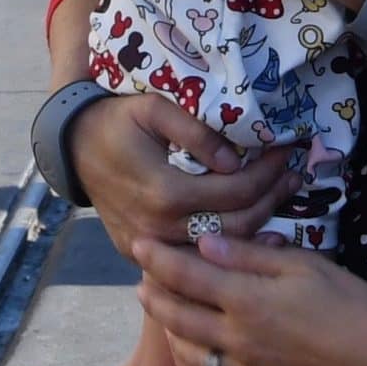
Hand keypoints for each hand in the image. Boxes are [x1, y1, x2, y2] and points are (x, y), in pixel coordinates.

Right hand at [68, 92, 296, 259]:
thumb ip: (195, 133)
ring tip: (280, 197)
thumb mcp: (154, 109)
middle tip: (293, 175)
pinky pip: (191, 256)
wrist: (72, 147)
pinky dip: (223, 244)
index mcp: (164, 193)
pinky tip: (249, 229)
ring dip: (254, 224)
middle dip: (270, 199)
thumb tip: (232, 160)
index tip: (286, 152)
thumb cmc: (117, 120)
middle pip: (233, 226)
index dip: (266, 173)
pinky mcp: (142, 252)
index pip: (234, 193)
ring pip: (216, 249)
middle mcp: (159, 228)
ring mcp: (149, 246)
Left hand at [136, 231, 366, 365]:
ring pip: (192, 353)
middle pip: (180, 316)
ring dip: (171, 331)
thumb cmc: (347, 303)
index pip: (188, 275)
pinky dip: (200, 365)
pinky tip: (200, 355)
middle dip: (155, 296)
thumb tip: (207, 244)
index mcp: (246, 300)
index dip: (159, 258)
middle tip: (139, 281)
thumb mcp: (303, 265)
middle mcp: (236, 338)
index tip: (138, 243)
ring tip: (162, 315)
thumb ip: (251, 255)